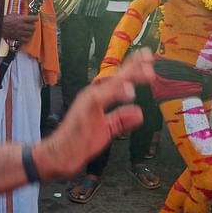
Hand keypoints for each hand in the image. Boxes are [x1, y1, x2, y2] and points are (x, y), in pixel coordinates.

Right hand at [1, 14, 37, 41]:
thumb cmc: (5, 19)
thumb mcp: (14, 15)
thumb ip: (22, 16)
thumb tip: (27, 17)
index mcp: (22, 19)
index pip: (34, 18)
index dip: (36, 18)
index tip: (35, 18)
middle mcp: (22, 26)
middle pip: (34, 27)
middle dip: (33, 26)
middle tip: (30, 25)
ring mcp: (20, 32)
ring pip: (31, 33)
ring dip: (30, 32)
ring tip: (27, 30)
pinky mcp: (18, 37)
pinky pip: (26, 39)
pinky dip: (27, 38)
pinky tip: (25, 35)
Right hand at [35, 50, 154, 178]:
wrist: (60, 154)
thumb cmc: (79, 142)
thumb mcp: (107, 130)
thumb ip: (121, 120)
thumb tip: (139, 114)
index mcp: (99, 96)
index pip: (119, 79)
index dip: (134, 67)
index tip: (149, 59)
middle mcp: (95, 94)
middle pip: (118, 76)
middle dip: (136, 66)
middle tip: (151, 58)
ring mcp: (89, 99)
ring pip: (113, 82)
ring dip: (131, 75)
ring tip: (148, 72)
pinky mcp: (86, 109)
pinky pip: (103, 97)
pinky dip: (116, 92)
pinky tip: (130, 92)